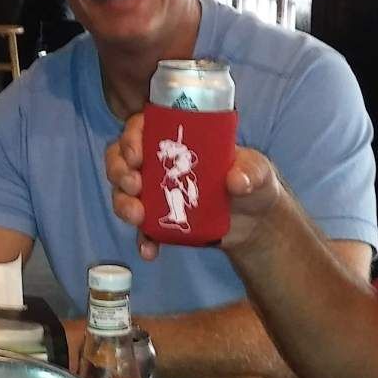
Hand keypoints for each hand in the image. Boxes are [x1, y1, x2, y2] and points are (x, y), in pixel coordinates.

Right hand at [106, 113, 285, 261]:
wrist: (256, 223)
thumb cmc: (253, 183)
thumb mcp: (258, 170)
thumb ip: (251, 171)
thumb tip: (235, 180)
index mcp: (179, 139)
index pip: (143, 127)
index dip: (131, 137)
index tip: (136, 154)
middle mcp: (159, 163)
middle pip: (122, 159)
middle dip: (119, 171)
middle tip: (134, 185)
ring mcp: (156, 193)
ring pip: (124, 193)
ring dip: (123, 204)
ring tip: (137, 216)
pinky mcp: (160, 221)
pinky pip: (141, 230)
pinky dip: (142, 240)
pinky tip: (149, 250)